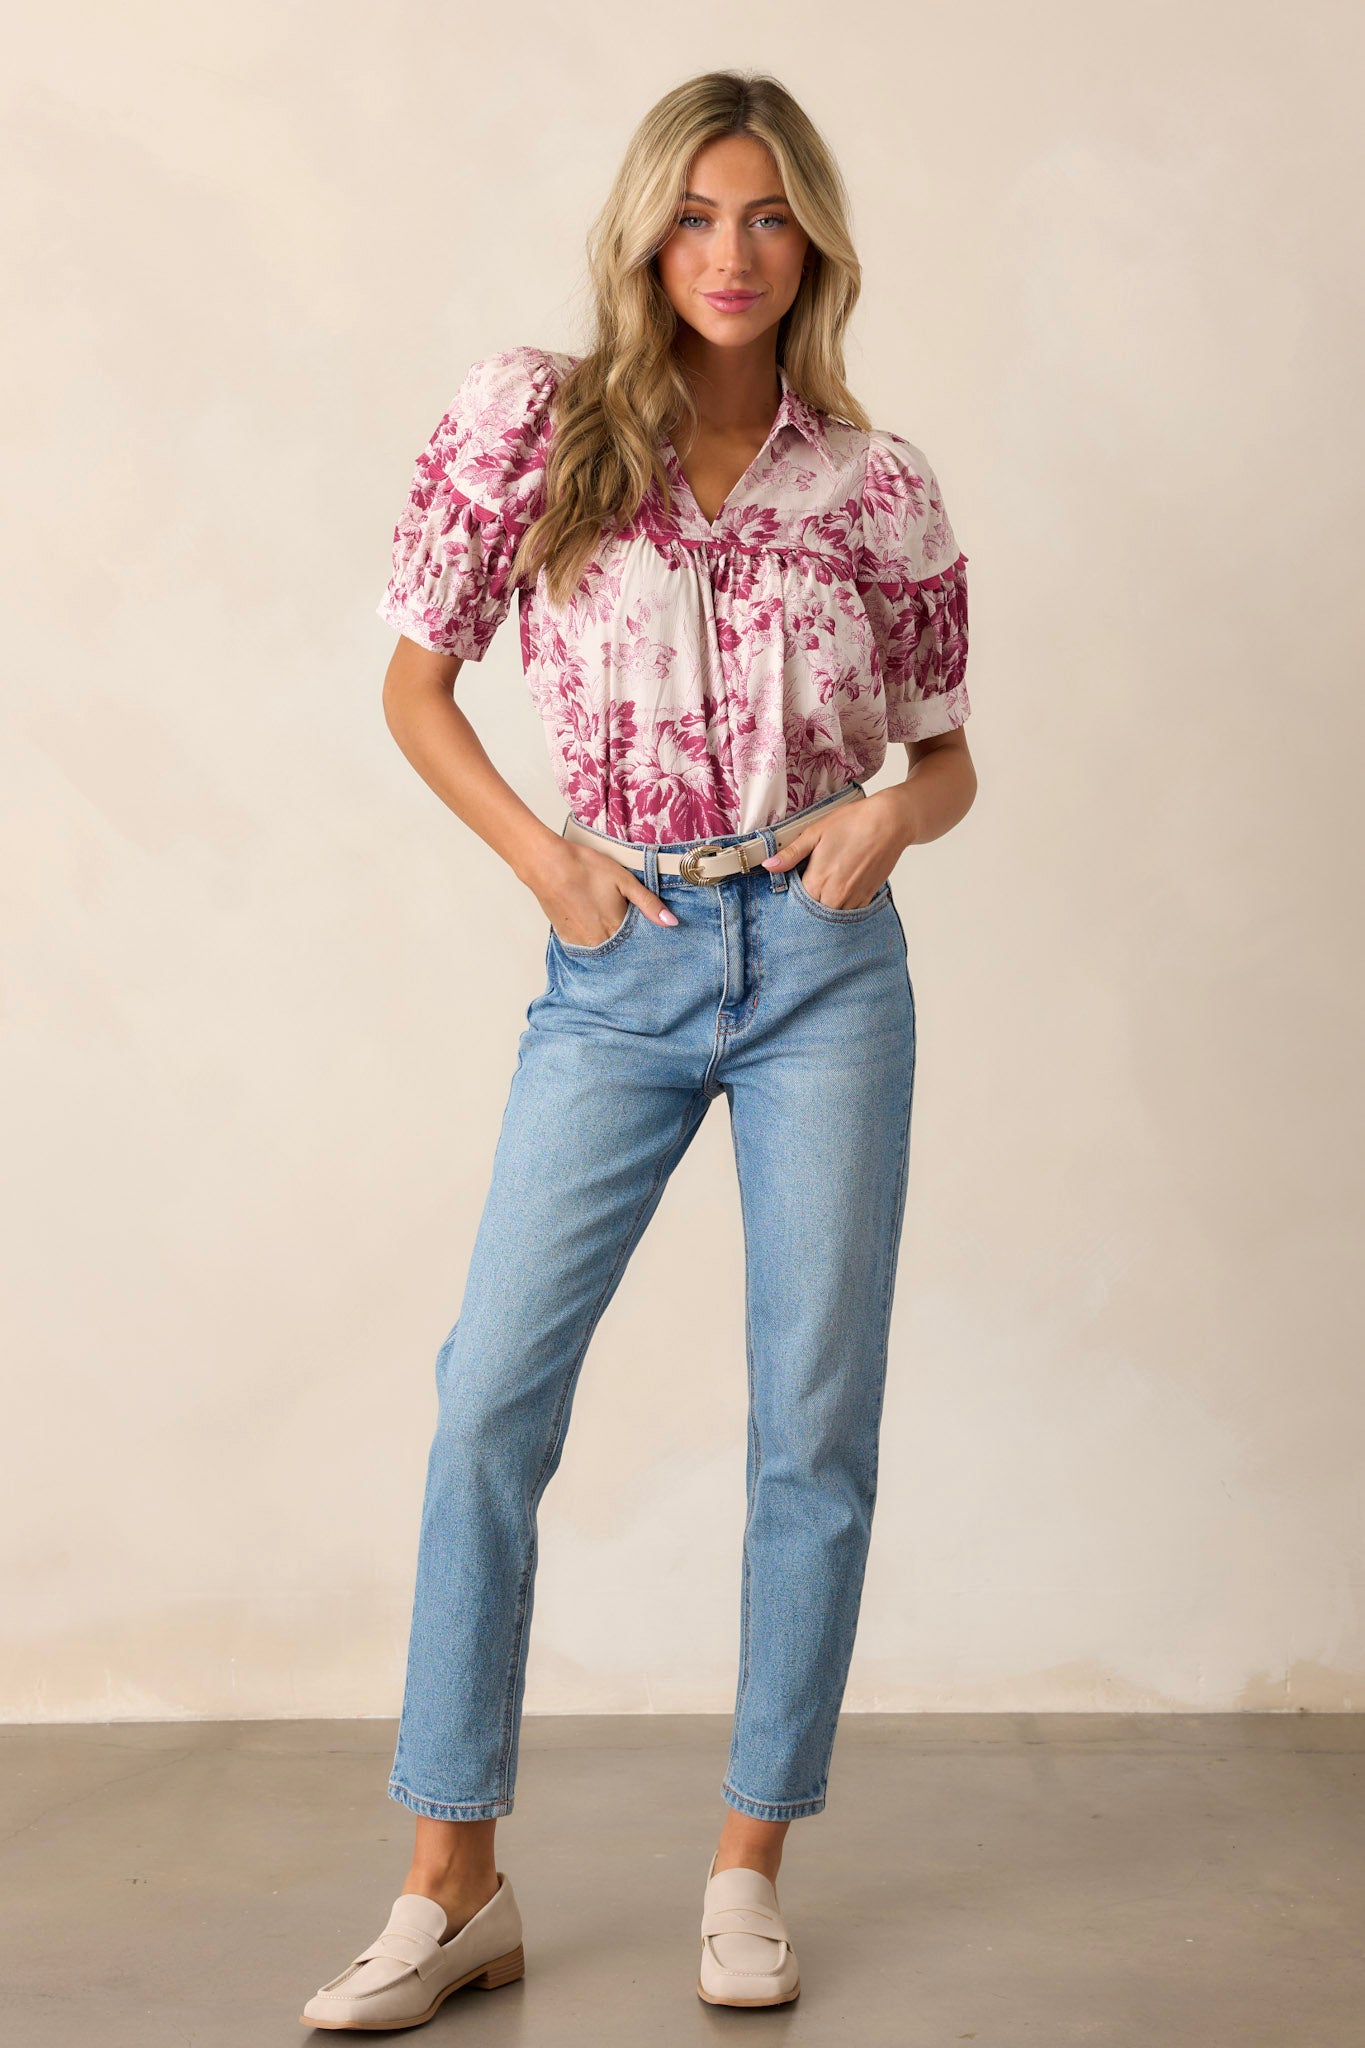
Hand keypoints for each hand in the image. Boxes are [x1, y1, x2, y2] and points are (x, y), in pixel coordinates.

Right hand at [532, 842, 677, 946]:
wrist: (547, 865)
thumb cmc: (584, 868)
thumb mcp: (624, 881)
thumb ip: (648, 903)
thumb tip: (671, 922)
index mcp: (616, 928)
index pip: (638, 941)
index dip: (643, 933)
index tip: (643, 924)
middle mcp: (599, 941)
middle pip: (620, 947)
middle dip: (626, 937)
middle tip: (619, 916)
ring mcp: (580, 941)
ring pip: (602, 947)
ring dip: (608, 938)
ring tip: (603, 916)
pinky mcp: (566, 937)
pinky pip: (585, 944)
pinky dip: (591, 936)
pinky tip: (590, 919)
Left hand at [760, 789, 906, 907]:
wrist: (890, 822)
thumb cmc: (853, 823)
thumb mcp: (815, 833)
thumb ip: (791, 854)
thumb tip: (769, 866)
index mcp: (818, 881)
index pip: (795, 901)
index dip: (791, 894)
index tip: (792, 884)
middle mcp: (835, 896)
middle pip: (812, 910)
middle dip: (807, 901)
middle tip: (810, 881)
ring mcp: (853, 900)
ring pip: (830, 913)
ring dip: (824, 904)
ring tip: (827, 882)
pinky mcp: (867, 898)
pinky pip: (848, 911)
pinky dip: (841, 903)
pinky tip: (840, 886)